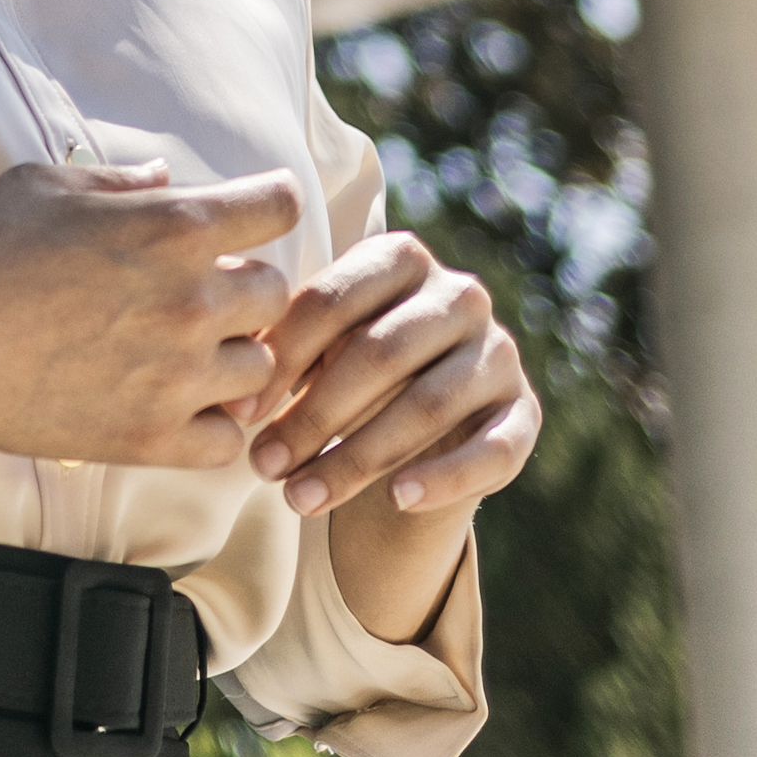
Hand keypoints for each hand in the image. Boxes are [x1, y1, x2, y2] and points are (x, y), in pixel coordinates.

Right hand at [0, 162, 302, 468]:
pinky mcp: (151, 439)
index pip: (278, 205)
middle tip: (195, 295)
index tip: (245, 220)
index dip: (265, 207)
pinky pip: (228, 440)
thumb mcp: (45, 184)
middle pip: (275, 293)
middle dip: (242, 288)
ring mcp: (176, 375)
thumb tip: (165, 177)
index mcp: (170, 225)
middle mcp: (189, 299)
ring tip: (180, 356)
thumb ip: (119, 181)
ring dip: (230, 359)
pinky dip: (210, 425)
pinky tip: (172, 407)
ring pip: (261, 369)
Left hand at [242, 228, 536, 523]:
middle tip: (263, 466)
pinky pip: (491, 449)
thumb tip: (232, 395)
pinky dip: (444, 477)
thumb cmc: (349, 374)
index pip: (332, 301)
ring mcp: (498, 353)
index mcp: (401, 258)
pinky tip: (399, 497)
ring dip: (357, 458)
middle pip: (379, 354)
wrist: (424, 426)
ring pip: (428, 406)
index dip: (281, 360)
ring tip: (300, 498)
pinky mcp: (524, 413)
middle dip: (313, 415)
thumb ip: (283, 352)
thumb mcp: (316, 351)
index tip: (238, 415)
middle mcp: (460, 295)